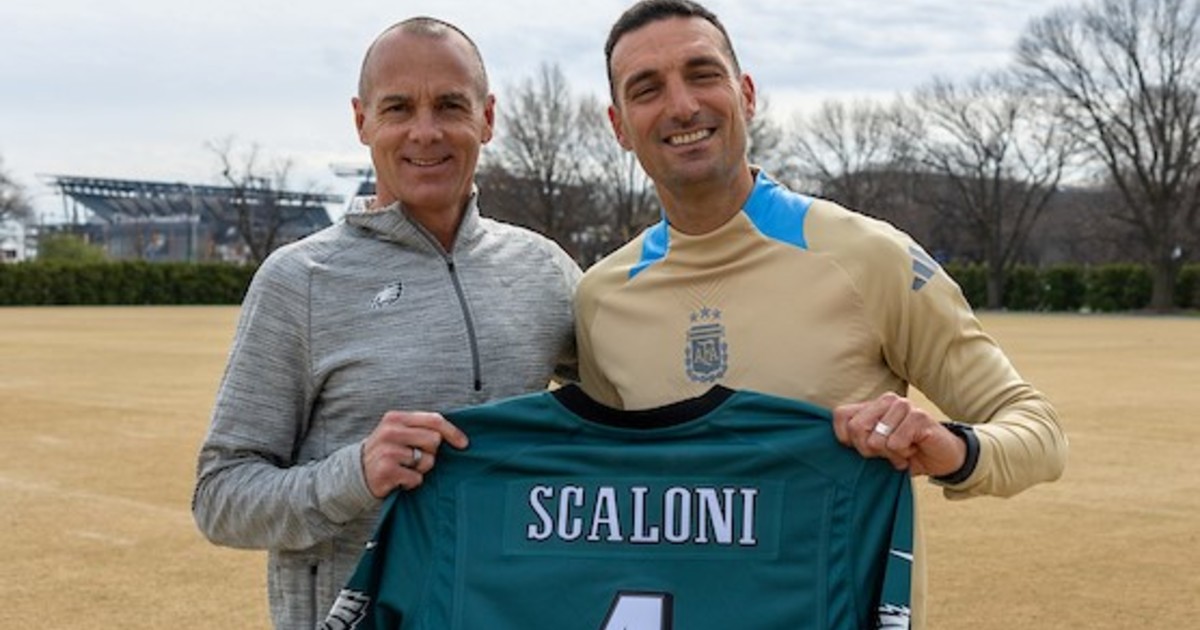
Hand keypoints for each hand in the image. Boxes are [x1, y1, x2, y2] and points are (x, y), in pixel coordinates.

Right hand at [361, 411, 468, 497]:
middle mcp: (390, 431)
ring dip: (420, 469)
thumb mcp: (399, 433)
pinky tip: (399, 479)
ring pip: (427, 461)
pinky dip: (411, 482)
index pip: (433, 420)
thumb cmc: (387, 452)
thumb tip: (457, 436)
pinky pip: (417, 478)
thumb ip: (422, 428)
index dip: (452, 432)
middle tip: (414, 458)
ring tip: (404, 468)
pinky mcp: (387, 470)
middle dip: (430, 453)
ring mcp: (388, 451)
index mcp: (396, 418)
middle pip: (434, 440)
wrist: (356, 475)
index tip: (464, 444)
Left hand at [832, 392, 965, 477]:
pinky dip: (903, 455)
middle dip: (870, 450)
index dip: (848, 439)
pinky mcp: (919, 416)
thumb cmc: (904, 452)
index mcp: (871, 405)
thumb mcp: (876, 448)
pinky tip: (913, 449)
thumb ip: (857, 440)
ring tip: (903, 450)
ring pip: (877, 439)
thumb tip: (842, 441)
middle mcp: (886, 400)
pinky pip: (896, 443)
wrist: (942, 458)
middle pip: (857, 428)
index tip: (866, 449)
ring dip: (891, 454)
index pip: (840, 416)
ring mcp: (903, 405)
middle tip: (888, 452)